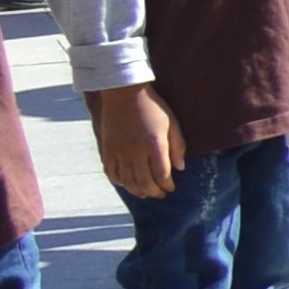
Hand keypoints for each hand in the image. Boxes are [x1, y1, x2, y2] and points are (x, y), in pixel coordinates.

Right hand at [90, 87, 180, 202]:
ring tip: (145, 194)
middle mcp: (135, 151)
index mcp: (154, 144)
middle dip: (154, 192)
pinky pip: (111, 172)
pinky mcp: (107, 149)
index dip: (167, 184)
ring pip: (127, 180)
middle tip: (160, 194)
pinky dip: (119, 181)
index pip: (162, 174)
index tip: (171, 187)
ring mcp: (119, 151)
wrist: (124, 93)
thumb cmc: (153, 107)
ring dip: (137, 191)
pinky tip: (126, 183)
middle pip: (144, 181)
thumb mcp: (172, 123)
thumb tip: (180, 168)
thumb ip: (178, 146)